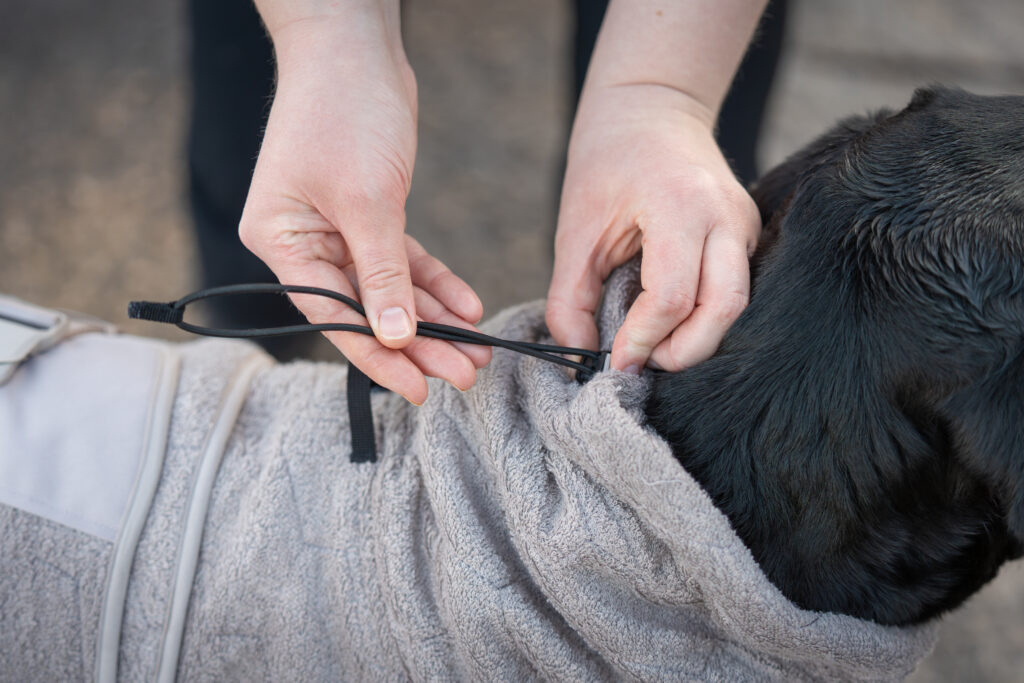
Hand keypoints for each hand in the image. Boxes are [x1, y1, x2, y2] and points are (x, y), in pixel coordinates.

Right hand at [239, 15, 489, 403]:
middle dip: (418, 343)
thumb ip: (382, 272)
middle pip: (365, 309)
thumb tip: (395, 337)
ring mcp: (335, 229)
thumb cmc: (344, 112)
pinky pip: (404, 260)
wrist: (355, 46)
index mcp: (281, 241)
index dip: (379, 356)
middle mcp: (303, 241)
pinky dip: (434, 282)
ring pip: (390, 290)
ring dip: (434, 319)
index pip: (332, 316)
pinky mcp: (370, 213)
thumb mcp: (367, 200)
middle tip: (465, 374)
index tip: (419, 388)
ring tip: (477, 351)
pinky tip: (467, 307)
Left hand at [547, 84, 760, 372]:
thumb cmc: (608, 162)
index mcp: (678, 206)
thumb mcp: (574, 229)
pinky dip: (706, 318)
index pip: (671, 297)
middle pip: (723, 309)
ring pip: (738, 305)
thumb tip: (579, 354)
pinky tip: (673, 325)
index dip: (642, 341)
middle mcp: (724, 215)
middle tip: (641, 363)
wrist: (652, 108)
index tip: (614, 363)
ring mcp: (744, 224)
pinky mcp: (748, 233)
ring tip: (655, 346)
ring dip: (698, 339)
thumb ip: (570, 297)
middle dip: (682, 352)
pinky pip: (736, 291)